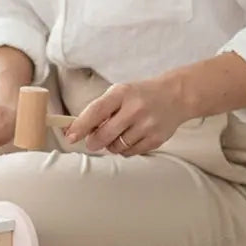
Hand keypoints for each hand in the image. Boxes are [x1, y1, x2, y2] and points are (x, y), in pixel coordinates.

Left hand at [64, 78, 186, 155]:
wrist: (176, 95)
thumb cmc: (140, 95)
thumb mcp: (119, 93)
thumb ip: (100, 109)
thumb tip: (77, 129)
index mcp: (122, 93)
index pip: (96, 111)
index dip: (80, 126)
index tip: (70, 136)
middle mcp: (135, 109)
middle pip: (105, 134)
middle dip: (94, 141)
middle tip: (93, 140)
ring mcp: (147, 125)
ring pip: (117, 147)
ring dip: (111, 145)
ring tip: (118, 134)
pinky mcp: (156, 139)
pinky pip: (130, 153)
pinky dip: (125, 149)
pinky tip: (130, 138)